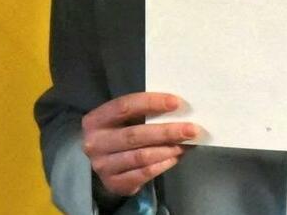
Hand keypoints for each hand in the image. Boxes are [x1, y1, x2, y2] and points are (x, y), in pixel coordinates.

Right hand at [81, 92, 196, 198]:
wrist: (102, 167)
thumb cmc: (117, 135)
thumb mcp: (121, 121)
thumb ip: (141, 114)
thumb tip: (178, 111)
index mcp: (95, 120)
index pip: (123, 107)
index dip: (150, 103)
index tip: (176, 103)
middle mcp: (95, 143)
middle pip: (134, 134)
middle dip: (166, 131)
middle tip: (191, 130)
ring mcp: (103, 165)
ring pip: (141, 156)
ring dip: (167, 150)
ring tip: (186, 145)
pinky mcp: (115, 183)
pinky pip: (144, 173)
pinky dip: (163, 165)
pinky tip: (175, 158)